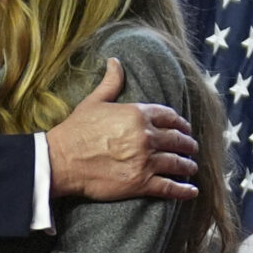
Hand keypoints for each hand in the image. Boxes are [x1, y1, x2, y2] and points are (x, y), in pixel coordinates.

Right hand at [47, 58, 198, 200]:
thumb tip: (115, 61)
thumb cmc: (76, 130)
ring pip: (177, 163)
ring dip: (187, 166)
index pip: (169, 116)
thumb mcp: (94, 101)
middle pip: (178, 140)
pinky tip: (191, 190)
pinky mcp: (141, 183)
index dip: (180, 123)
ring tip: (190, 168)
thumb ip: (111, 82)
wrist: (61, 159)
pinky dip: (183, 190)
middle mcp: (146, 136)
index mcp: (137, 114)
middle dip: (188, 144)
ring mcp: (145, 161)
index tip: (184, 128)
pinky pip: (170, 187)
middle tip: (192, 148)